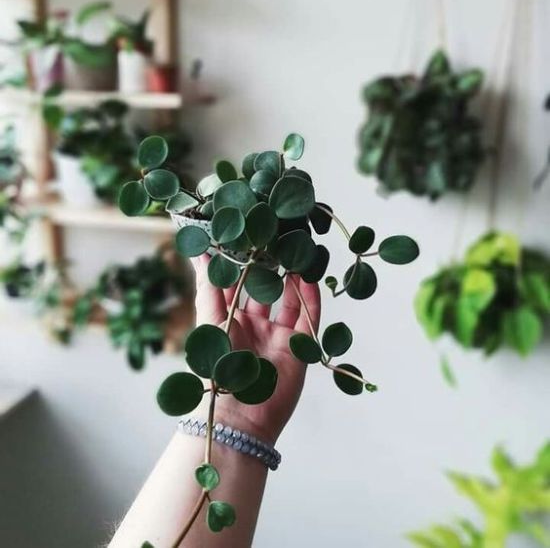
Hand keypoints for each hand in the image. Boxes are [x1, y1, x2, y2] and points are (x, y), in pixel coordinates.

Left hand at [191, 254, 320, 443]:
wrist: (238, 415)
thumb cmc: (216, 368)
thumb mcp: (211, 321)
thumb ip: (209, 287)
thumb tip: (199, 252)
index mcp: (229, 319)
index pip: (236, 283)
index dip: (241, 260)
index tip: (247, 234)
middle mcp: (254, 324)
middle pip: (265, 288)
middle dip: (271, 265)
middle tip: (277, 236)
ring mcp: (277, 335)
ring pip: (289, 298)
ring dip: (293, 277)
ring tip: (298, 250)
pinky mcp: (298, 346)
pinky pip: (307, 317)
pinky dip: (310, 297)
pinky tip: (309, 276)